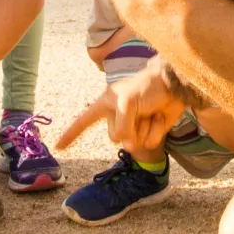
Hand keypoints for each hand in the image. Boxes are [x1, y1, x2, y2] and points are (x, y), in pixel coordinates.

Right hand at [58, 67, 186, 154]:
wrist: (174, 86)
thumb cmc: (147, 86)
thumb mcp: (127, 101)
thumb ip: (121, 124)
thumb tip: (127, 144)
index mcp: (106, 104)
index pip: (83, 121)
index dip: (70, 134)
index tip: (59, 148)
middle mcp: (117, 117)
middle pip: (114, 137)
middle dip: (128, 127)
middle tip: (138, 111)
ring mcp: (133, 126)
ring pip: (132, 144)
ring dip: (144, 128)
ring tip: (150, 112)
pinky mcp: (149, 133)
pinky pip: (149, 144)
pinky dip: (156, 131)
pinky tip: (159, 118)